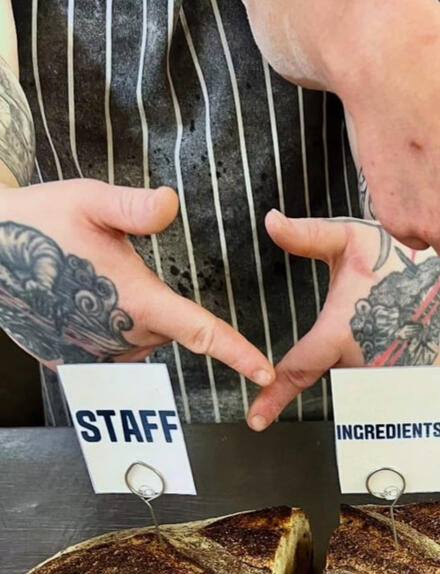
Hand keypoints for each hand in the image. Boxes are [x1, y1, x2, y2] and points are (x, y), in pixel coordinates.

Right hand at [0, 179, 274, 383]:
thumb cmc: (39, 220)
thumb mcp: (88, 200)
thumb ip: (132, 207)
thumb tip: (170, 202)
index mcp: (138, 301)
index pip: (202, 331)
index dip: (238, 353)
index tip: (266, 373)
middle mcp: (122, 336)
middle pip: (170, 327)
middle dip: (157, 301)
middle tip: (110, 266)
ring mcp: (95, 354)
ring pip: (141, 339)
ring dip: (131, 315)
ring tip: (89, 281)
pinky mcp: (70, 362)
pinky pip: (109, 349)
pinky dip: (105, 328)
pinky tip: (78, 302)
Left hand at [247, 211, 439, 428]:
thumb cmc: (395, 249)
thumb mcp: (346, 238)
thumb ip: (305, 236)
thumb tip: (269, 220)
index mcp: (341, 330)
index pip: (299, 370)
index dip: (274, 396)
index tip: (256, 420)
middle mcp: (368, 359)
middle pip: (334, 369)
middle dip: (338, 347)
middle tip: (364, 310)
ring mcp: (398, 370)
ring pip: (363, 376)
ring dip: (364, 353)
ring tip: (384, 319)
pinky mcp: (422, 372)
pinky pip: (393, 374)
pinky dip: (391, 356)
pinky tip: (403, 327)